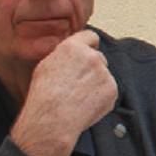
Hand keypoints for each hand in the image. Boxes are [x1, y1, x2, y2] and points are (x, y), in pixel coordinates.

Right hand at [9, 30, 116, 155]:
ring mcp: (105, 73)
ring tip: (78, 97)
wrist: (52, 118)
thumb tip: (74, 52)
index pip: (91, 36)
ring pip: (103, 76)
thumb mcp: (47, 65)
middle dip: (92, 68)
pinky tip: (85, 105)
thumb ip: (65, 55)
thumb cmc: (43, 94)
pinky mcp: (112, 90)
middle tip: (77, 84)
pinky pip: (108, 91)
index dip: (89, 45)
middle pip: (98, 58)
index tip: (87, 53)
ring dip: (96, 83)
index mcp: (74, 47)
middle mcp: (92, 57)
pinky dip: (101, 97)